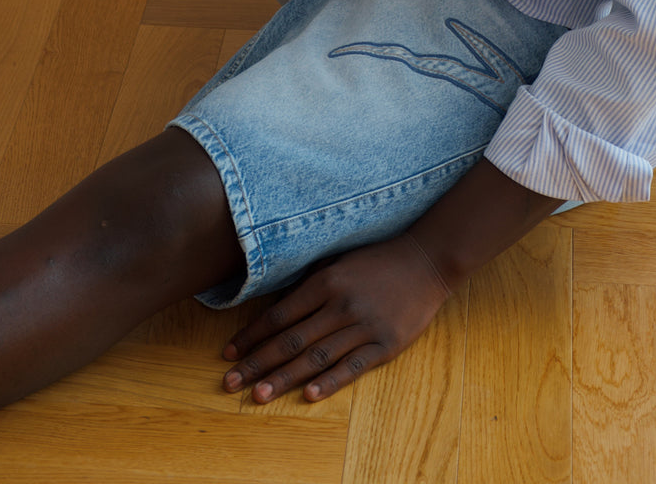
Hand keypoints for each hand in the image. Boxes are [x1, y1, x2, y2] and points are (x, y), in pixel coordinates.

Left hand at [221, 233, 452, 404]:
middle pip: (291, 340)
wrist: (426, 260)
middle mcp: (341, 304)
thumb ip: (309, 284)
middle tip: (230, 383)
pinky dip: (330, 382)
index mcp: (326, 281)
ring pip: (316, 357)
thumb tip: (275, 309)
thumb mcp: (338, 260)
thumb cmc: (376, 259)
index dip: (252, 336)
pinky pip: (353, 366)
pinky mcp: (386, 344)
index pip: (279, 315)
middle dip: (257, 363)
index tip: (229, 353)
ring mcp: (364, 325)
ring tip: (258, 396)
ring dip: (284, 378)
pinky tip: (309, 395)